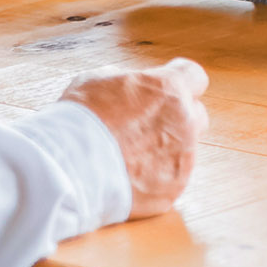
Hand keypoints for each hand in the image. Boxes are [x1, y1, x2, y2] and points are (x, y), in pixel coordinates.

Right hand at [61, 57, 208, 218]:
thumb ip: (126, 81)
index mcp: (169, 89)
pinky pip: (171, 179)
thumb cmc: (81, 119)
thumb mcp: (97, 80)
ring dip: (164, 148)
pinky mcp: (173, 190)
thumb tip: (130, 87)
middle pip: (195, 115)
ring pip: (183, 149)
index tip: (167, 88)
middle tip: (147, 123)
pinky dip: (155, 177)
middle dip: (177, 117)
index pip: (194, 76)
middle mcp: (184, 123)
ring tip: (130, 154)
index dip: (181, 80)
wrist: (71, 168)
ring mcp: (182, 160)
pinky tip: (129, 175)